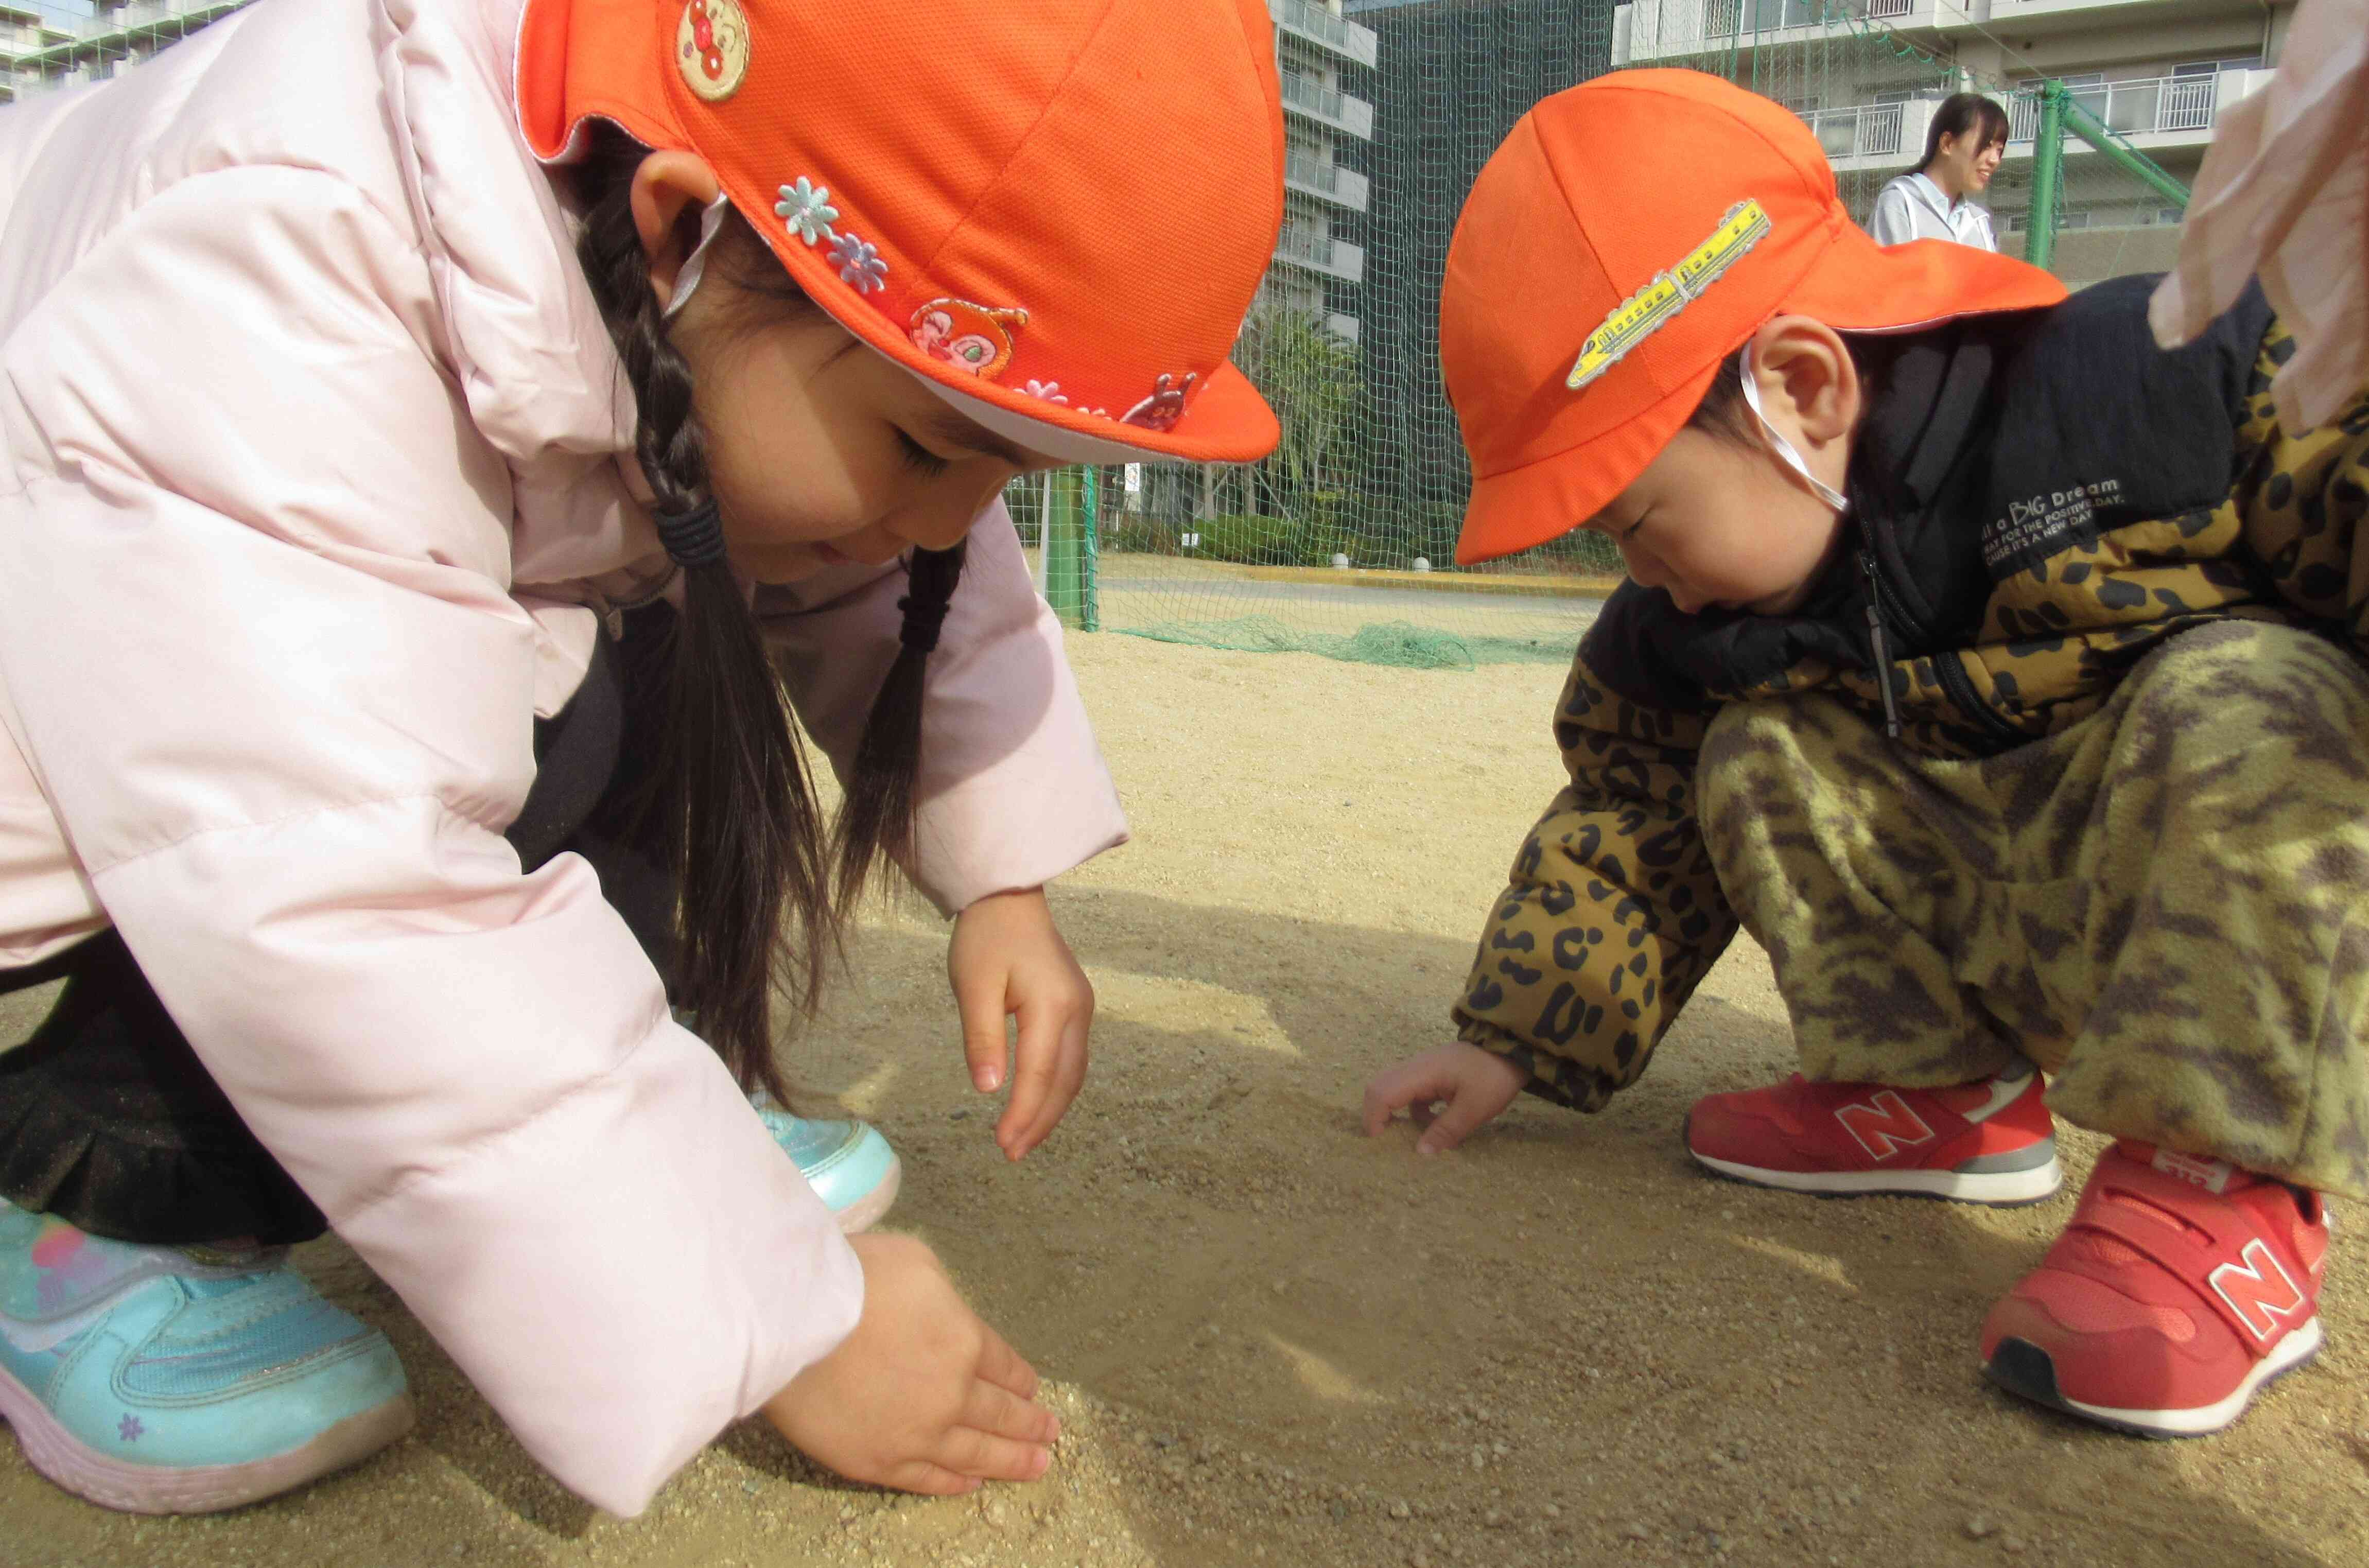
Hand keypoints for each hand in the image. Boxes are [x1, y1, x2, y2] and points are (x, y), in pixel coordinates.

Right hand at [764, 1233, 1056, 1494]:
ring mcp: (916, 1434)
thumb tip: (944, 1314)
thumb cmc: (851, 1277)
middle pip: (1000, 1414)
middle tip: (1051, 1434)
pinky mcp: (877, 1461)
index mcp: (964, 1341)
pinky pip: (928, 1479)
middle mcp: (951, 1394)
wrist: (794, 1320)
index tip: (1033, 1391)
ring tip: (1036, 1466)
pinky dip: (955, 1483)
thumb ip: (942, 1295)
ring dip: (1010, 1460)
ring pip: (975, 1453)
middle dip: (1030, 1425)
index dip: (1022, 1380)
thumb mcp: (916, 1262)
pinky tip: (974, 1483)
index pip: (1004, 1366)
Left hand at [948, 887, 1093, 1160]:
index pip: (1039, 1073)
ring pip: (1073, 1073)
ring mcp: (1082, 1009)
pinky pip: (1071, 1059)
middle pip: (1064, 1081)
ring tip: (1023, 1140)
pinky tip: (1037, 1104)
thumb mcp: (973, 987)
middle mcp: (1077, 1010)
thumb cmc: (986, 939)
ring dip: (1051, 1109)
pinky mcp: (1077, 1007)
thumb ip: (983, 1038)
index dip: (1023, 1113)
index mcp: (1052, 1004)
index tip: (1003, 1144)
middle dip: (1039, 1121)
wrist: (1009, 899)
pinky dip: (1056, 1088)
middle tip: (1012, 1153)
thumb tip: (990, 1090)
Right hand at [1362, 1042, 1526, 1154]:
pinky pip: (1410, 1093)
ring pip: (1392, 1090)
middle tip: (1386, 1144)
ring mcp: (1421, 1069)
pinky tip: (1432, 1125)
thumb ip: (1446, 1130)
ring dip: (1394, 1114)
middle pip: (1378, 1088)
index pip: (1381, 1093)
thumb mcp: (1474, 1108)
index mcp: (1421, 1073)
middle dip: (1376, 1117)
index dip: (1374, 1119)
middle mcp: (1414, 1068)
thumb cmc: (1493, 1077)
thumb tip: (1420, 1153)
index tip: (1381, 1144)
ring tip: (1408, 1140)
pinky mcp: (1431, 1074)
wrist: (1512, 1050)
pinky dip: (1413, 1111)